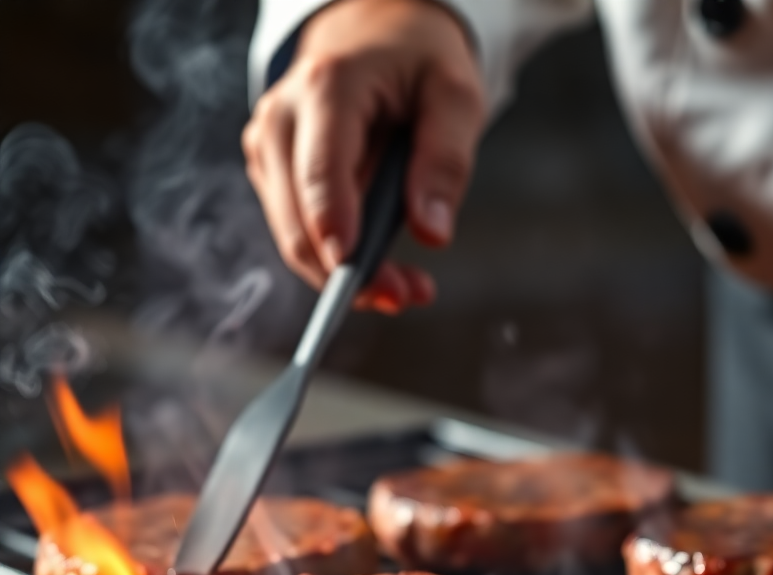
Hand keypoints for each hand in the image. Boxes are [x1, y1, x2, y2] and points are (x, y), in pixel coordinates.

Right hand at [242, 0, 484, 311]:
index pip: (320, 170)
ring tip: (409, 285)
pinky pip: (300, 235)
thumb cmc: (417, 62)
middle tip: (409, 295)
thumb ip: (446, 161)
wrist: (376, 35)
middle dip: (351, 271)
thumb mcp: (455, 96)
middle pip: (299, 220)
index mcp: (327, 86)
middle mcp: (282, 117)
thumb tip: (431, 233)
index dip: (335, 226)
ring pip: (295, 239)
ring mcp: (269, 148)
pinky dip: (339, 262)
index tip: (354, 272)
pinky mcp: (272, 174)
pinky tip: (382, 263)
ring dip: (349, 276)